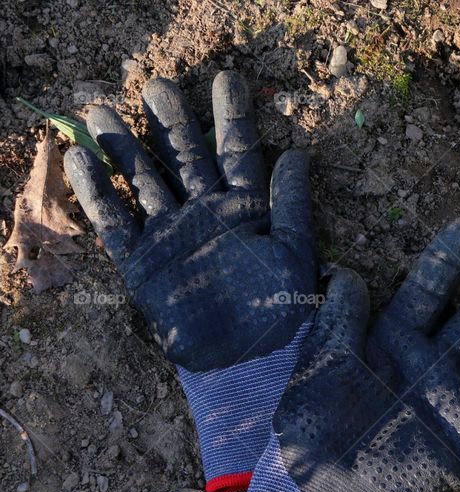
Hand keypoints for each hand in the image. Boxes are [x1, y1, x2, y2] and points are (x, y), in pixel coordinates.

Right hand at [65, 71, 315, 371]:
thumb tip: (297, 153)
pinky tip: (80, 159)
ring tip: (100, 110)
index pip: (238, 153)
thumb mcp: (295, 255)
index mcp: (246, 209)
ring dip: (123, 147)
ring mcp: (170, 234)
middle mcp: (205, 214)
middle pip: (183, 157)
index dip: (232, 117)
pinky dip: (98, 194)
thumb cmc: (280, 313)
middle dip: (170, 122)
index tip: (226, 78)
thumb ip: (292, 205)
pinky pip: (116, 223)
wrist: (246, 363)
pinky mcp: (142, 262)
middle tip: (158, 84)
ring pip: (143, 180)